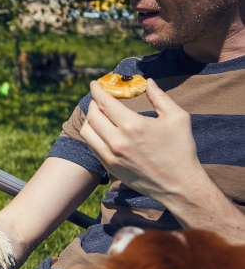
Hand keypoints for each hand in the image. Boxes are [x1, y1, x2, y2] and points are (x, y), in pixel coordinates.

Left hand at [80, 78, 206, 203]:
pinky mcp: (109, 167)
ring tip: (98, 114)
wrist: (179, 186)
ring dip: (90, 119)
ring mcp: (111, 156)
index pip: (105, 102)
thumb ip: (160, 97)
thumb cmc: (181, 150)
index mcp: (133, 125)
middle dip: (93, 103)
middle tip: (99, 98)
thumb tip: (147, 82)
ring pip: (87, 132)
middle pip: (93, 115)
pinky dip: (92, 135)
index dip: (97, 90)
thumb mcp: (177, 118)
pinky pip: (92, 146)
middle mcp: (117, 141)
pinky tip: (101, 130)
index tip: (94, 83)